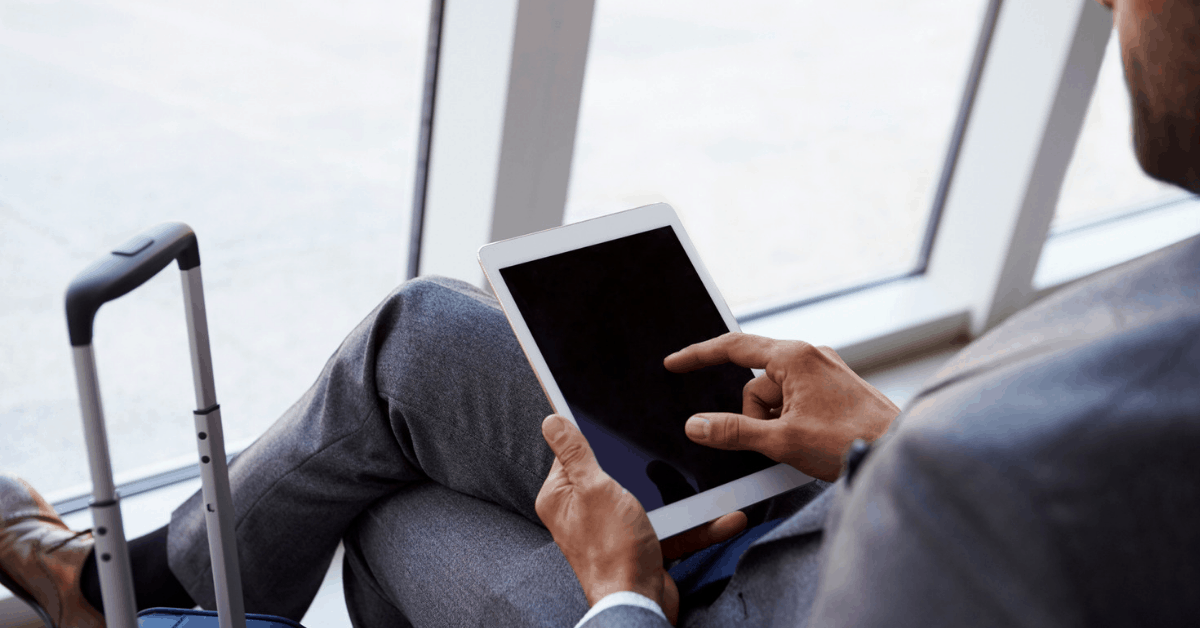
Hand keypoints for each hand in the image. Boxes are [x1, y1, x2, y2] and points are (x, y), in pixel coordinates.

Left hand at [536, 415, 746, 623]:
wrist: (640, 602)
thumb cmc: (612, 551)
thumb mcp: (594, 488)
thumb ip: (575, 453)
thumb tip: (552, 421)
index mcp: (562, 496)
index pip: (572, 453)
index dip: (595, 437)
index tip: (618, 421)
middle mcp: (583, 512)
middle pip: (615, 471)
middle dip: (645, 465)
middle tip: (667, 453)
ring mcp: (612, 528)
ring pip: (649, 498)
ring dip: (680, 496)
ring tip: (703, 485)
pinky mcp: (640, 543)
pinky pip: (669, 525)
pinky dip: (694, 523)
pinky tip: (721, 517)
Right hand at [664, 333, 900, 481]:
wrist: (898, 451)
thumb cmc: (850, 441)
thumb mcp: (781, 441)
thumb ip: (734, 431)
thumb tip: (696, 425)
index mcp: (795, 357)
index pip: (733, 347)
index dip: (699, 355)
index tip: (674, 363)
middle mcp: (810, 356)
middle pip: (756, 383)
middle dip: (754, 415)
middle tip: (774, 442)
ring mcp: (824, 372)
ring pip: (775, 397)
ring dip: (775, 423)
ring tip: (800, 446)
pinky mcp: (834, 390)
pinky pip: (794, 402)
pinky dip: (790, 423)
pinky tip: (808, 443)